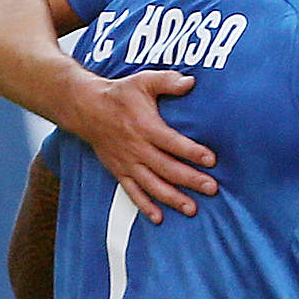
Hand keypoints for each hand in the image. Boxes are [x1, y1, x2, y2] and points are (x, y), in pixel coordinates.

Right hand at [64, 69, 217, 223]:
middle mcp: (137, 148)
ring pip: (152, 185)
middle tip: (212, 188)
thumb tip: (191, 81)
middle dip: (190, 179)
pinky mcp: (119, 171)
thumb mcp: (143, 81)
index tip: (211, 160)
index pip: (172, 142)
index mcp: (146, 126)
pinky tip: (158, 218)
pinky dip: (144, 206)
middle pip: (167, 168)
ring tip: (192, 209)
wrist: (86, 108)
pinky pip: (132, 192)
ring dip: (172, 198)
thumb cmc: (120, 94)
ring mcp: (128, 162)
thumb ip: (168, 81)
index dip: (192, 151)